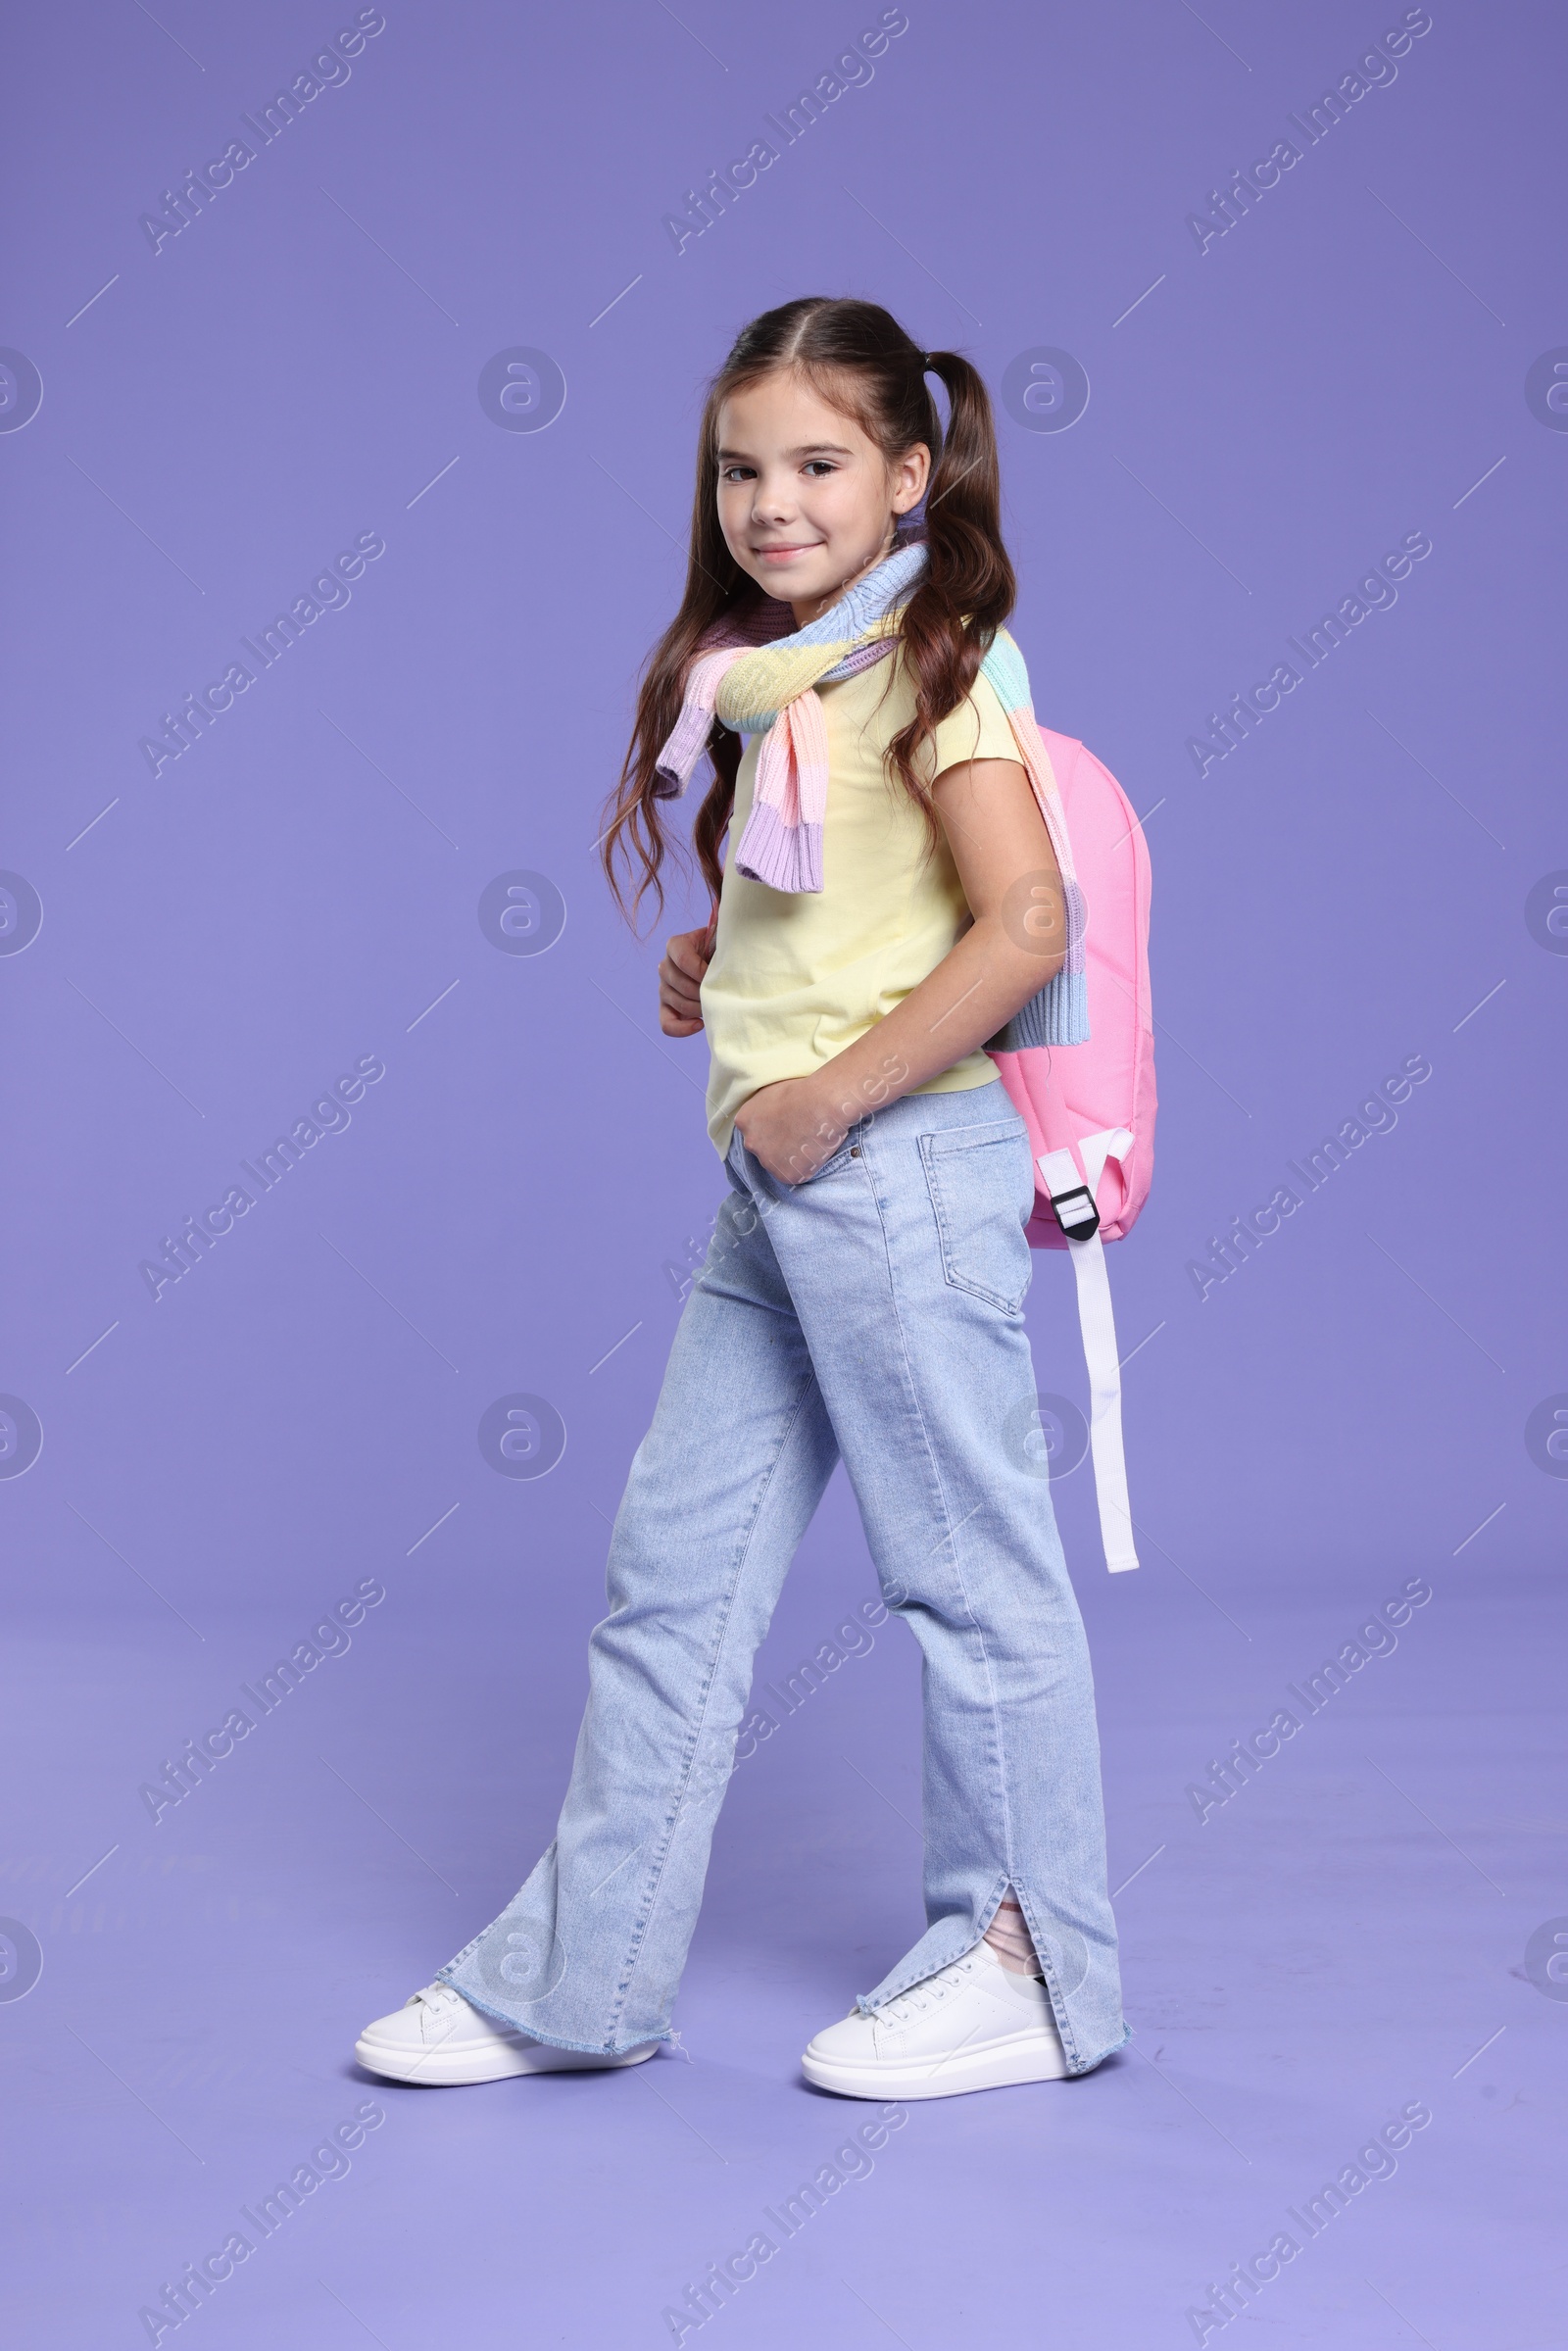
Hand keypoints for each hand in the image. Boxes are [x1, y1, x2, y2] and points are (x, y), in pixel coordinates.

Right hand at [658, 924, 712, 1036]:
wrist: (718, 962)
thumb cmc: (722, 951)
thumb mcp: (721, 942)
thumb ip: (723, 945)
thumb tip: (732, 958)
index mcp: (675, 945)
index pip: (683, 960)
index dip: (702, 971)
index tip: (720, 976)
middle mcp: (665, 965)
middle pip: (682, 985)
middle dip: (705, 993)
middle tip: (722, 993)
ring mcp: (664, 987)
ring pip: (678, 1003)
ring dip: (700, 1008)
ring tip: (717, 1005)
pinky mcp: (666, 1006)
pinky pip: (667, 1024)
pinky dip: (682, 1029)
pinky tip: (701, 1024)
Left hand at [732, 1075, 847, 1185]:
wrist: (822, 1104)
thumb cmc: (802, 1090)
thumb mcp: (772, 1091)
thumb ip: (763, 1107)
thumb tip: (770, 1114)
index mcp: (744, 1121)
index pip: (754, 1131)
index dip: (771, 1129)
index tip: (786, 1125)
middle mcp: (751, 1143)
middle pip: (763, 1149)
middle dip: (777, 1145)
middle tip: (798, 1135)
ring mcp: (767, 1162)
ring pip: (777, 1164)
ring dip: (790, 1158)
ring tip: (809, 1143)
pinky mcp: (787, 1176)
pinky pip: (795, 1175)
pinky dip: (804, 1168)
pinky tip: (814, 1153)